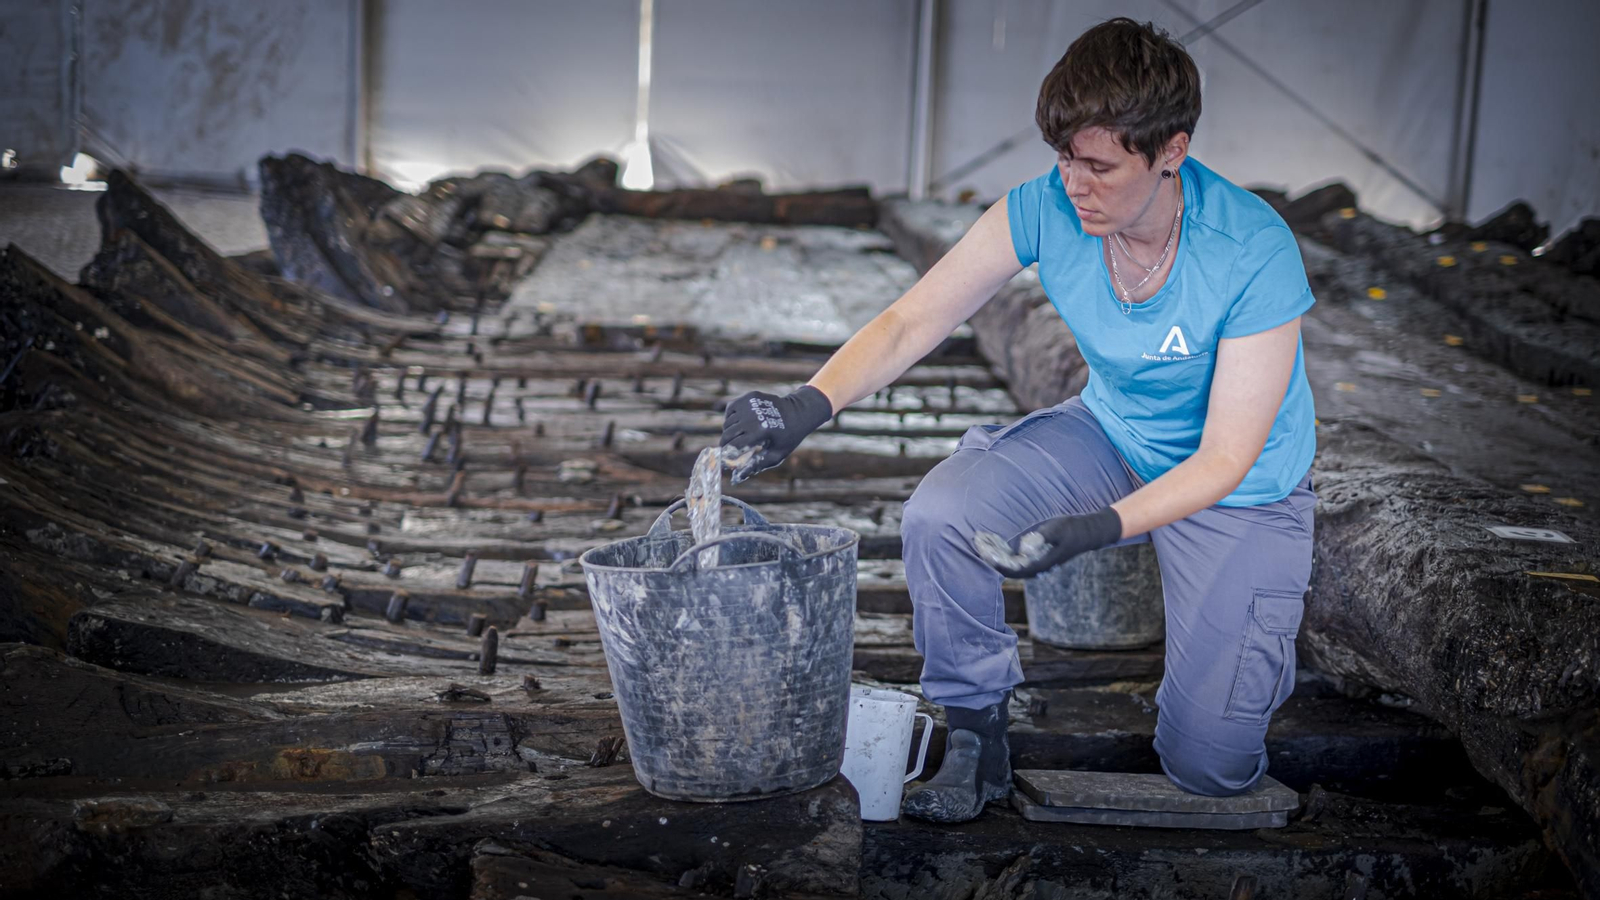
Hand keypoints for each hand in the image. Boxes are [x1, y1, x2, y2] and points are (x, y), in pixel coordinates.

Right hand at [720, 385, 833, 482]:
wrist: (799, 412)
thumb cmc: (788, 437)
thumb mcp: (776, 455)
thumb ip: (756, 466)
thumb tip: (737, 478)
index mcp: (761, 432)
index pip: (734, 445)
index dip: (728, 453)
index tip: (728, 458)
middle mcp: (754, 416)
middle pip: (728, 433)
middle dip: (726, 443)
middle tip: (729, 448)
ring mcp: (751, 404)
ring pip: (728, 421)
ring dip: (728, 430)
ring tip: (737, 436)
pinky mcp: (750, 396)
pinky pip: (731, 408)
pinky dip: (731, 416)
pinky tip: (739, 422)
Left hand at [973, 507, 1122, 577]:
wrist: (1088, 533)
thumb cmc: (1072, 529)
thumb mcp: (1058, 528)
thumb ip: (1042, 537)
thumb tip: (1025, 546)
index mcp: (1040, 564)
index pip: (1011, 568)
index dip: (995, 560)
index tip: (982, 549)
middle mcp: (1036, 568)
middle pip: (1007, 568)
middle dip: (990, 556)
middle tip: (976, 541)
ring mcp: (1036, 564)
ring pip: (1010, 564)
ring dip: (995, 554)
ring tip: (981, 540)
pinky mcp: (1035, 558)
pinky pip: (1014, 559)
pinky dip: (1002, 551)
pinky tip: (994, 540)